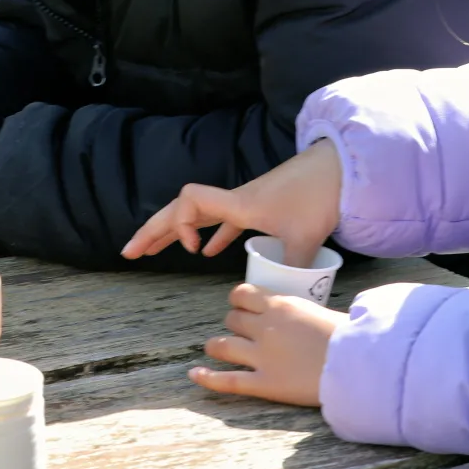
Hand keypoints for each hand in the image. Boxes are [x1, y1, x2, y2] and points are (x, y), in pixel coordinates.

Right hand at [123, 140, 341, 266]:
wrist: (339, 169)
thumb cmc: (319, 196)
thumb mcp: (305, 238)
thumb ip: (292, 268)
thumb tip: (285, 299)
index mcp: (238, 204)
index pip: (189, 201)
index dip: (178, 224)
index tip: (190, 251)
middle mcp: (234, 200)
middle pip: (181, 210)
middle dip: (153, 231)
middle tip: (129, 253)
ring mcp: (244, 202)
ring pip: (198, 216)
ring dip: (174, 231)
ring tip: (150, 251)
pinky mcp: (257, 206)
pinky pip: (223, 221)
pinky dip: (208, 234)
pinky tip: (202, 252)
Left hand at [190, 283, 341, 406]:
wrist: (357, 363)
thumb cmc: (348, 337)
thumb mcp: (320, 311)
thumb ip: (298, 312)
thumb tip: (293, 315)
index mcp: (280, 305)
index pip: (242, 294)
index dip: (238, 301)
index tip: (242, 307)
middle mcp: (265, 327)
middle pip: (232, 320)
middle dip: (233, 325)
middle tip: (241, 333)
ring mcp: (261, 356)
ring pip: (222, 345)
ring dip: (216, 346)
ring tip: (216, 349)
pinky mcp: (264, 383)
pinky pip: (227, 380)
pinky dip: (207, 378)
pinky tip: (195, 375)